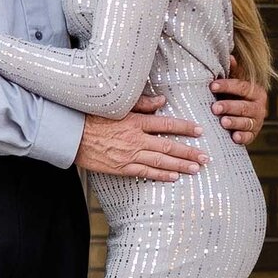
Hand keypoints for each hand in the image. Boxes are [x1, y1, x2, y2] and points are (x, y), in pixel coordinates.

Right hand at [75, 102, 209, 181]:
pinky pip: (145, 172)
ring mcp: (129, 155)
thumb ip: (141, 104)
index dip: (185, 127)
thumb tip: (162, 101)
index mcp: (135, 121)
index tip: (199, 130)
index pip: (167, 124)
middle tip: (206, 157)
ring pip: (161, 161)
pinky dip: (161, 174)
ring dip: (180, 165)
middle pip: (169, 145)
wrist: (71, 136)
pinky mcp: (121, 167)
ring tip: (196, 168)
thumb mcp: (116, 106)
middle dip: (189, 152)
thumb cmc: (91, 118)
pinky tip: (174, 176)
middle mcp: (136, 139)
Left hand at [211, 56, 267, 146]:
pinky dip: (242, 137)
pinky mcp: (252, 135)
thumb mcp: (234, 84)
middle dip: (229, 106)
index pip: (242, 87)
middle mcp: (259, 106)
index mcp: (255, 91)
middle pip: (244, 106)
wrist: (241, 117)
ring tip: (223, 122)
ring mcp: (256, 121)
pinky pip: (249, 136)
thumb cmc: (234, 96)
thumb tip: (230, 56)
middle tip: (214, 108)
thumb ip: (233, 72)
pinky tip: (234, 137)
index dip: (227, 86)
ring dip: (235, 122)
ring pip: (246, 121)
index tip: (212, 85)